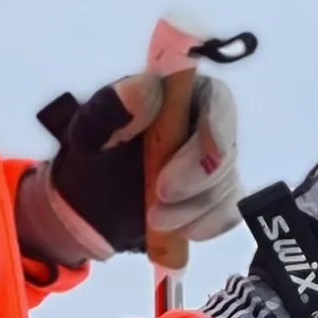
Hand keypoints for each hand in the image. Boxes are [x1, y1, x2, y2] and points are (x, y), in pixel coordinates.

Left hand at [17, 73, 241, 266]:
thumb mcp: (90, 128)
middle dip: (199, 178)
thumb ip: (114, 107)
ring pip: (226, 185)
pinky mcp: (215, 198)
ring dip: (194, 207)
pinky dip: (205, 225)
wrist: (91, 197)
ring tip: (154, 219)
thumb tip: (148, 87)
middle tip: (161, 196)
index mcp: (181, 93)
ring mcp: (214, 163)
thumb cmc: (93, 151)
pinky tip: (178, 230)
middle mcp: (207, 124)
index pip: (217, 99)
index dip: (216, 126)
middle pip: (226, 147)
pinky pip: (226, 212)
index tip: (201, 156)